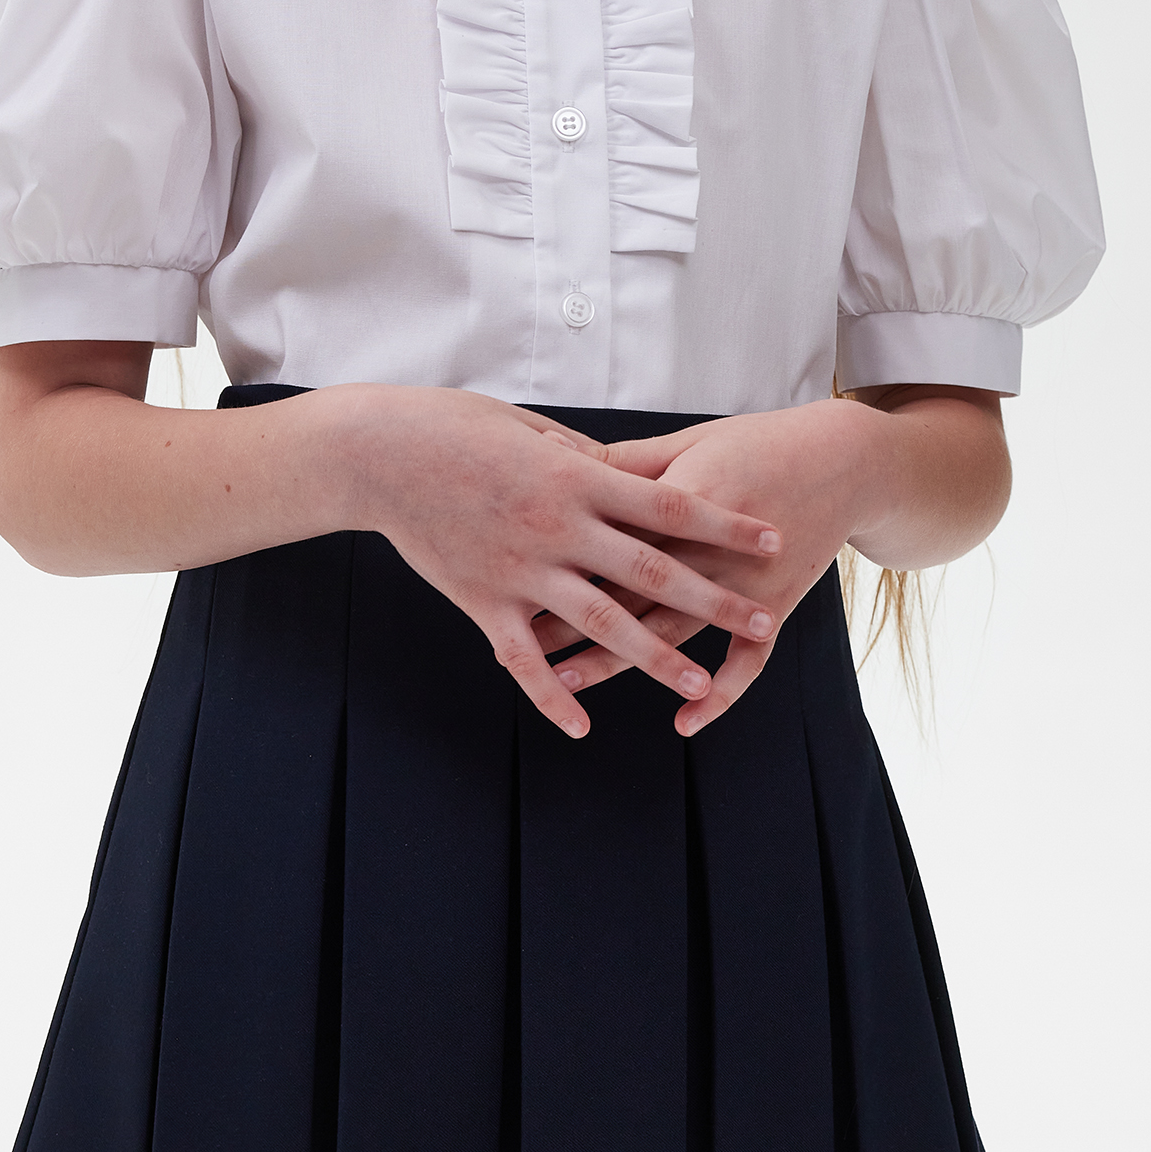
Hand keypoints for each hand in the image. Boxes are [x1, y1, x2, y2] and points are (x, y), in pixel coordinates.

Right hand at [332, 386, 785, 740]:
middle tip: (762, 619)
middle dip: (712, 599)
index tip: (772, 539)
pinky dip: (552, 696)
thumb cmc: (452, 426)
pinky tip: (584, 725)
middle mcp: (557, 529)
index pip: (669, 508)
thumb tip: (624, 474)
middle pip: (652, 571)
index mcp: (575, 479)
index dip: (725, 525)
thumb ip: (583, 458)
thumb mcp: (529, 428)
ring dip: (654, 657)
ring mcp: (520, 571)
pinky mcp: (482, 602)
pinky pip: (524, 660)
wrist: (377, 454)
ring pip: (601, 624)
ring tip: (698, 683)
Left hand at [541, 400, 893, 734]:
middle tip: (519, 642)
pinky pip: (747, 662)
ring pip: (673, 631)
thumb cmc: (759, 442)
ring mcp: (745, 583)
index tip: (508, 571)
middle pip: (627, 589)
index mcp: (682, 499)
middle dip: (570, 617)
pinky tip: (684, 725)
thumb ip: (624, 462)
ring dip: (620, 661)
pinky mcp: (776, 606)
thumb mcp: (690, 443)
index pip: (609, 534)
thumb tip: (553, 450)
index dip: (559, 556)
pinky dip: (720, 696)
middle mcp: (710, 548)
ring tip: (568, 683)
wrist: (846, 460)